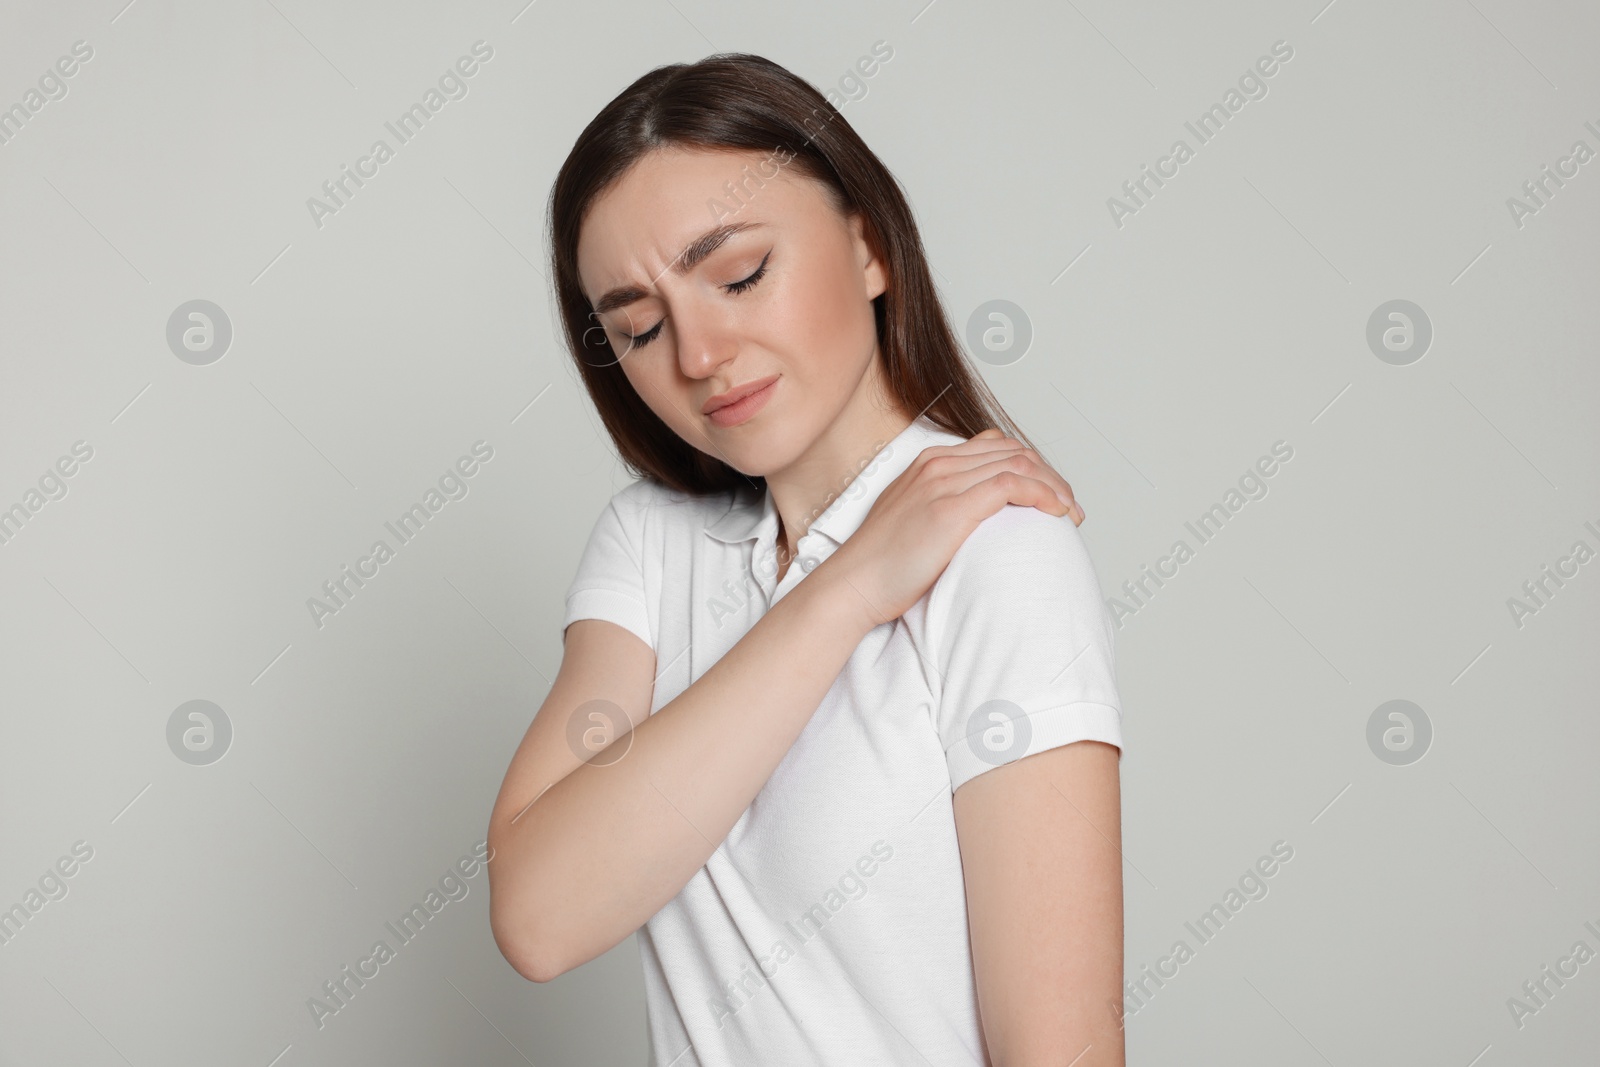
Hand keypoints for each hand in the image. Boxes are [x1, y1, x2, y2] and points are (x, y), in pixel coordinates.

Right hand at [823, 429, 1084, 626]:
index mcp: (928, 463)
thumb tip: (976, 523)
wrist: (853, 584)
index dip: (1031, 467)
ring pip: (1019, 464)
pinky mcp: (952, 508)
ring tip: (1070, 513)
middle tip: (1068, 506)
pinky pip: (1013, 485)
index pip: (996, 447)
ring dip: (1054, 486)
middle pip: (1014, 451)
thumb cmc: (881, 566)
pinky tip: (1057, 513)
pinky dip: (1043, 494)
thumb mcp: (912, 521)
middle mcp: (938, 464)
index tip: (1049, 494)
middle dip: (1050, 475)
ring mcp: (944, 483)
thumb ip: (941, 508)